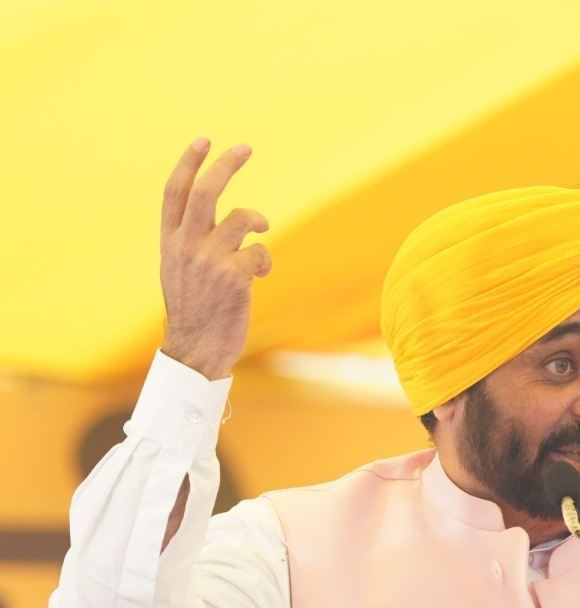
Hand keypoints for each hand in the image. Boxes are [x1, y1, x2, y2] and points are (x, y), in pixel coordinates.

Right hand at [159, 139, 270, 379]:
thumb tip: (222, 219)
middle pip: (207, 192)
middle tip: (245, 147)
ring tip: (261, 229)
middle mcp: (185, 246)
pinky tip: (259, 276)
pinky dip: (264, 259)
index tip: (203, 140)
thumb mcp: (181, 270)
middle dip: (227, 165)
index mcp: (169, 241)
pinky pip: (260, 252)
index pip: (175, 192)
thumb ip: (192, 242)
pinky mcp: (234, 276)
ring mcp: (209, 260)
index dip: (189, 163)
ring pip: (242, 218)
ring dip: (257, 220)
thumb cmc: (194, 311)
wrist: (195, 349)